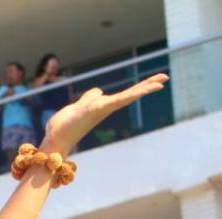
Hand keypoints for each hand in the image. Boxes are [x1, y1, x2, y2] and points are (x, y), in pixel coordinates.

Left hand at [41, 73, 167, 154]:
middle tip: (165, 77)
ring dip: (144, 88)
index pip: (125, 94)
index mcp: (102, 105)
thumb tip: (98, 91)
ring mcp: (102, 108)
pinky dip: (129, 95)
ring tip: (160, 82)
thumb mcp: (79, 106)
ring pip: (127, 96)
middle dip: (147, 85)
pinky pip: (115, 100)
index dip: (140, 88)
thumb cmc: (65, 125)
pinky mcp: (95, 109)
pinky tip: (141, 91)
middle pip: (130, 94)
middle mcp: (105, 107)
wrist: (56, 139)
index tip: (156, 82)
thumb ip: (89, 98)